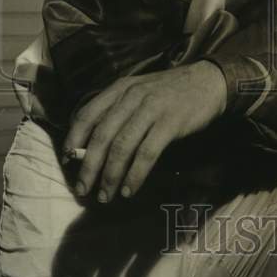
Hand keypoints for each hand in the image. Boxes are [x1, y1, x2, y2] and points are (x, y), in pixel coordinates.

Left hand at [63, 60, 226, 202]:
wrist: (209, 82)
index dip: (74, 139)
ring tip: (106, 195)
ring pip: (122, 147)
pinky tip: (130, 189)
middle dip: (89, 166)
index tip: (67, 160)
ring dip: (111, 175)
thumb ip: (118, 111)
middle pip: (102, 136)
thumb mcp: (140, 91)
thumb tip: (93, 145)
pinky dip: (135, 175)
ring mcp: (151, 109)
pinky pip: (146, 153)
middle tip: (83, 189)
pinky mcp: (170, 123)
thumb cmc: (171, 91)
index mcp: (120, 89)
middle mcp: (132, 97)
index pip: (87, 114)